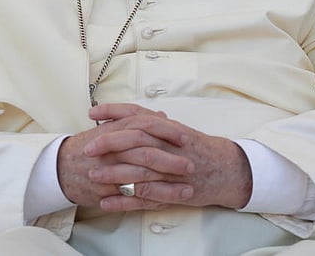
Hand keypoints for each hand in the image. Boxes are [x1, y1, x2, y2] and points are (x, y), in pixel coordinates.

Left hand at [56, 103, 252, 211]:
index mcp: (167, 128)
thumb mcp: (174, 130)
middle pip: (136, 140)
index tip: (92, 112)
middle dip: (109, 142)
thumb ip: (152, 123)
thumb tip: (127, 116)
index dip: (114, 111)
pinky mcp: (172, 192)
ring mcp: (171, 170)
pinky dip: (125, 201)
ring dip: (113, 173)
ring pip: (139, 170)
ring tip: (92, 175)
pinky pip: (146, 198)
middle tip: (88, 148)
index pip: (138, 114)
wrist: (226, 169)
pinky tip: (107, 203)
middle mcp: (169, 146)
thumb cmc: (197, 148)